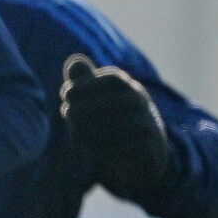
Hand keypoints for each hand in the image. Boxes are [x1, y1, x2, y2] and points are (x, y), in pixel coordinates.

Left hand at [60, 54, 171, 191]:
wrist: (140, 155)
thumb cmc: (111, 122)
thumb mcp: (97, 102)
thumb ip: (85, 83)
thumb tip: (74, 61)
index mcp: (130, 90)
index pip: (115, 79)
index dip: (89, 84)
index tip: (66, 93)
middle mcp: (143, 105)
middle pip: (123, 99)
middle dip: (91, 104)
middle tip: (66, 112)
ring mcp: (150, 125)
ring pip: (130, 123)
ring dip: (99, 126)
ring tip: (74, 129)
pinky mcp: (151, 148)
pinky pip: (136, 147)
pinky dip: (114, 148)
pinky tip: (91, 149)